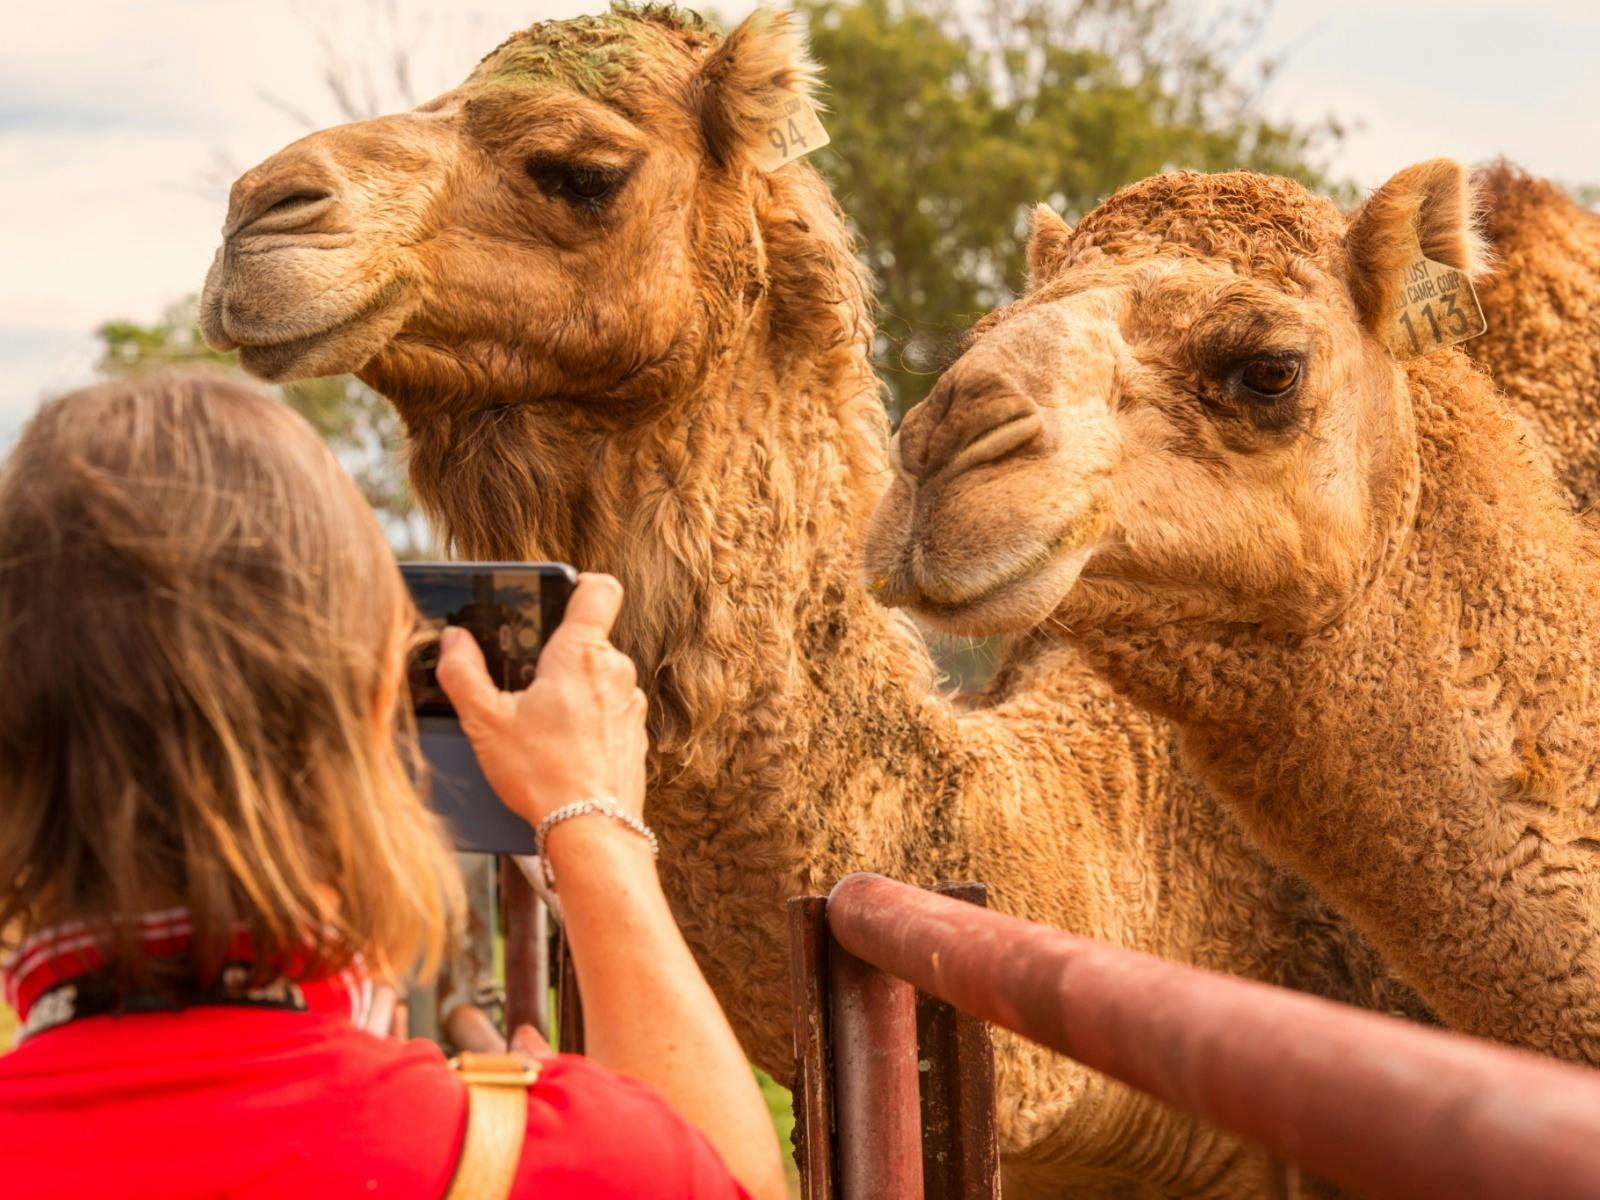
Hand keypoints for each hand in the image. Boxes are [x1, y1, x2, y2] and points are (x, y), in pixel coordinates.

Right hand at [436, 574, 647, 827]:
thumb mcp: (485, 721)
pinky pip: (610, 710)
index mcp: (580, 653)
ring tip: (542, 725)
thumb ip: (463, 672)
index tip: (554, 600)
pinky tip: (564, 747)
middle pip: (590, 639)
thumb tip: (454, 639)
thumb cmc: (540, 774)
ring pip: (600, 677)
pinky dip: (590, 720)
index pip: (599, 589)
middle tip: (526, 688)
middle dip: (558, 656)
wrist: (590, 829)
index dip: (577, 586)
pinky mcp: (636, 733)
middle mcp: (615, 671)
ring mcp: (632, 703)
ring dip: (574, 691)